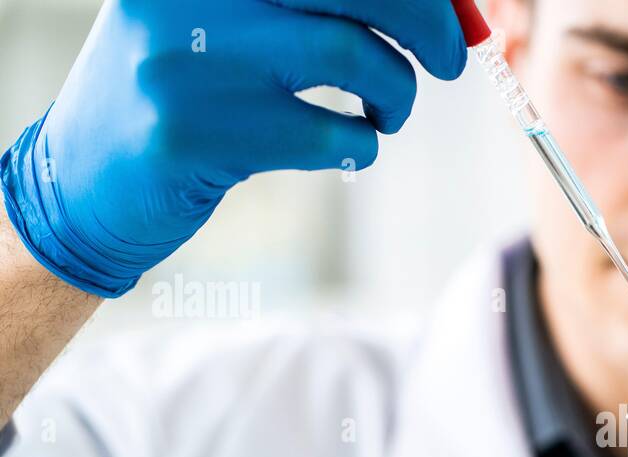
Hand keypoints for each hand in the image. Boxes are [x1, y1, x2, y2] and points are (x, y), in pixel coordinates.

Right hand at [0, 0, 466, 297]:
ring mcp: (188, 59)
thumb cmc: (189, 90)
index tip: (447, 8)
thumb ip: (321, 4)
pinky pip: (333, 133)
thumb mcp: (229, 19)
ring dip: (398, 92)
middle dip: (426, 20)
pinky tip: (349, 145)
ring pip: (352, 55)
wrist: (88, 179)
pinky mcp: (199, 135)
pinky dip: (364, 144)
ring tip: (388, 111)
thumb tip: (446, 6)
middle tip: (450, 59)